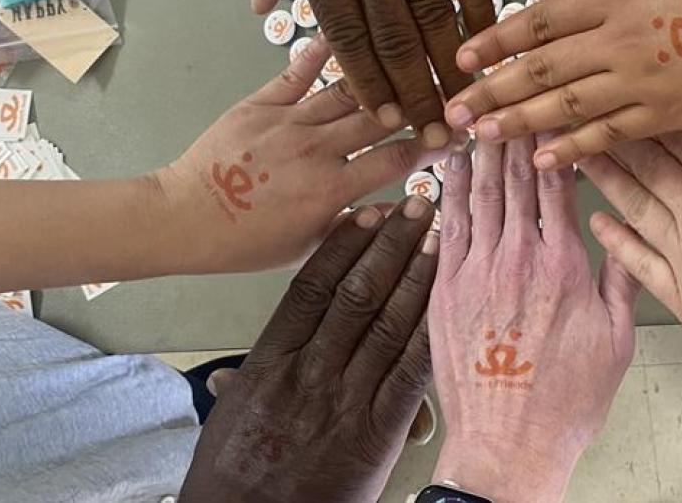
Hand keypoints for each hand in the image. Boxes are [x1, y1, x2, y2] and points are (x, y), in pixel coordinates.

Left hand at [157, 36, 445, 273]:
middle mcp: (317, 149)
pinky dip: (322, 50)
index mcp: (332, 189)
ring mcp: (289, 122)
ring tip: (408, 61)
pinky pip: (298, 71)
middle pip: (382, 117)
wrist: (186, 218)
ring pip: (348, 90)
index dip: (434, 145)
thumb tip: (398, 209)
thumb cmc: (247, 243)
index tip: (457, 135)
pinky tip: (346, 32)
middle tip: (445, 89)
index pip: (398, 159)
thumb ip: (354, 226)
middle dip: (420, 104)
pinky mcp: (261, 103)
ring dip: (382, 76)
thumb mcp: (308, 248)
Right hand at [179, 196, 439, 502]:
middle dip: (392, 245)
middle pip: (357, 292)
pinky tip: (450, 300)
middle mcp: (309, 372)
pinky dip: (430, 331)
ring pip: (388, 322)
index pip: (312, 286)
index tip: (367, 213)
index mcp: (270, 362)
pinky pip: (411, 371)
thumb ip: (246, 385)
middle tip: (418, 206)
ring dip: (419, 275)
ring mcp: (345, 400)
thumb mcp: (231, 421)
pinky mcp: (378, 432)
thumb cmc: (237, 480)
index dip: (344, 245)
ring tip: (441, 236)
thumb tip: (233, 372)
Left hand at [229, 0, 494, 147]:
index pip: (345, 32)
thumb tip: (264, 7)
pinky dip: (480, 11)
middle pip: (393, 36)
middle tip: (433, 135)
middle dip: (414, 92)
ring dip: (450, 65)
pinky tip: (489, 46)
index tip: (384, 122)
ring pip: (433, 11)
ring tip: (464, 106)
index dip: (367, 82)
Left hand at [428, 136, 638, 502]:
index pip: (556, 184)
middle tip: (510, 97)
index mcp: (563, 266)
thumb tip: (626, 233)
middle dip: (513, 134)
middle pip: (514, 179)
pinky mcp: (444, 290)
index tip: (550, 112)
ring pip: (478, 194)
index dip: (552, 141)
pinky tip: (448, 165)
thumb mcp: (616, 341)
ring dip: (479, 152)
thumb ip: (621, 281)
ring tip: (479, 116)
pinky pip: (447, 226)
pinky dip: (448, 190)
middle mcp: (517, 259)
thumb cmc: (564, 402)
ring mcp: (476, 272)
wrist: (509, 444)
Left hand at [446, 0, 681, 169]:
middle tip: (452, 115)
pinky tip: (546, 160)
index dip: (496, 41)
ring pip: (568, 111)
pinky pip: (613, 136)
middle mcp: (620, 45)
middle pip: (543, 73)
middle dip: (494, 92)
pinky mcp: (674, 116)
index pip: (540, 21)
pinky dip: (576, 149)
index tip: (462, 59)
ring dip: (520, 124)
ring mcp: (646, 86)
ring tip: (482, 137)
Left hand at [581, 104, 681, 501]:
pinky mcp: (680, 297)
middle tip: (579, 105)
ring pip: (634, 204)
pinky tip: (597, 223)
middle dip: (616, 131)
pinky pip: (635, 261)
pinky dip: (615, 239)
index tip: (626, 80)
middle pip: (651, 163)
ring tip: (572, 150)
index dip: (654, 104)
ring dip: (604, 175)